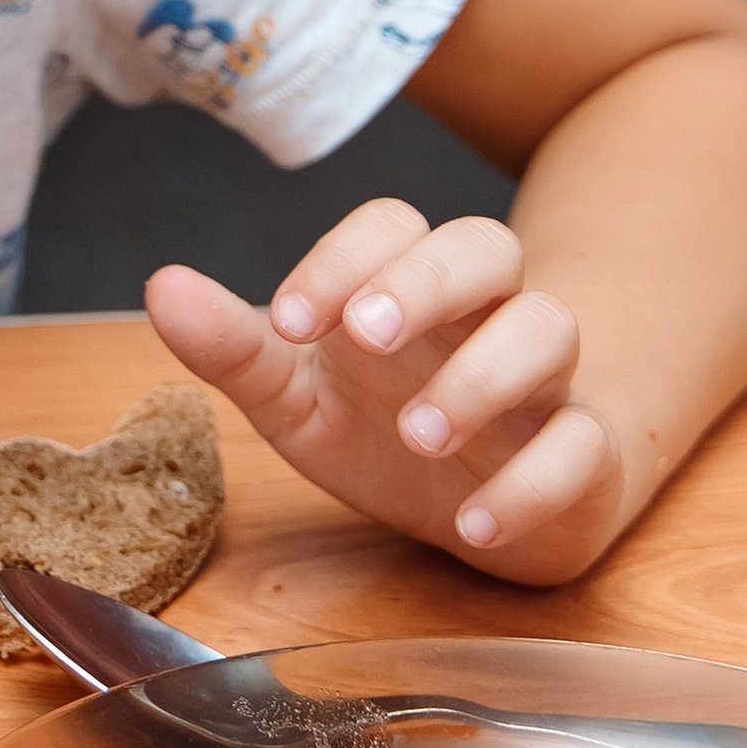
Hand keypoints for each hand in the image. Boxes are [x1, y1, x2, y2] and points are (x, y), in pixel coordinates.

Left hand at [145, 199, 622, 579]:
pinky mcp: (584, 456)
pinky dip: (532, 483)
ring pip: (549, 330)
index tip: (288, 319)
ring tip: (418, 434)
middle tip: (366, 335)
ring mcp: (541, 382)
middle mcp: (481, 317)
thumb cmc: (379, 431)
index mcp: (404, 289)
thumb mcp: (294, 396)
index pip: (391, 225)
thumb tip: (162, 286)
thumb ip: (233, 348)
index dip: (342, 258)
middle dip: (427, 281)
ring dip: (483, 377)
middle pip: (487, 247)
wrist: (476, 511)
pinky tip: (473, 522)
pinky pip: (582, 447)